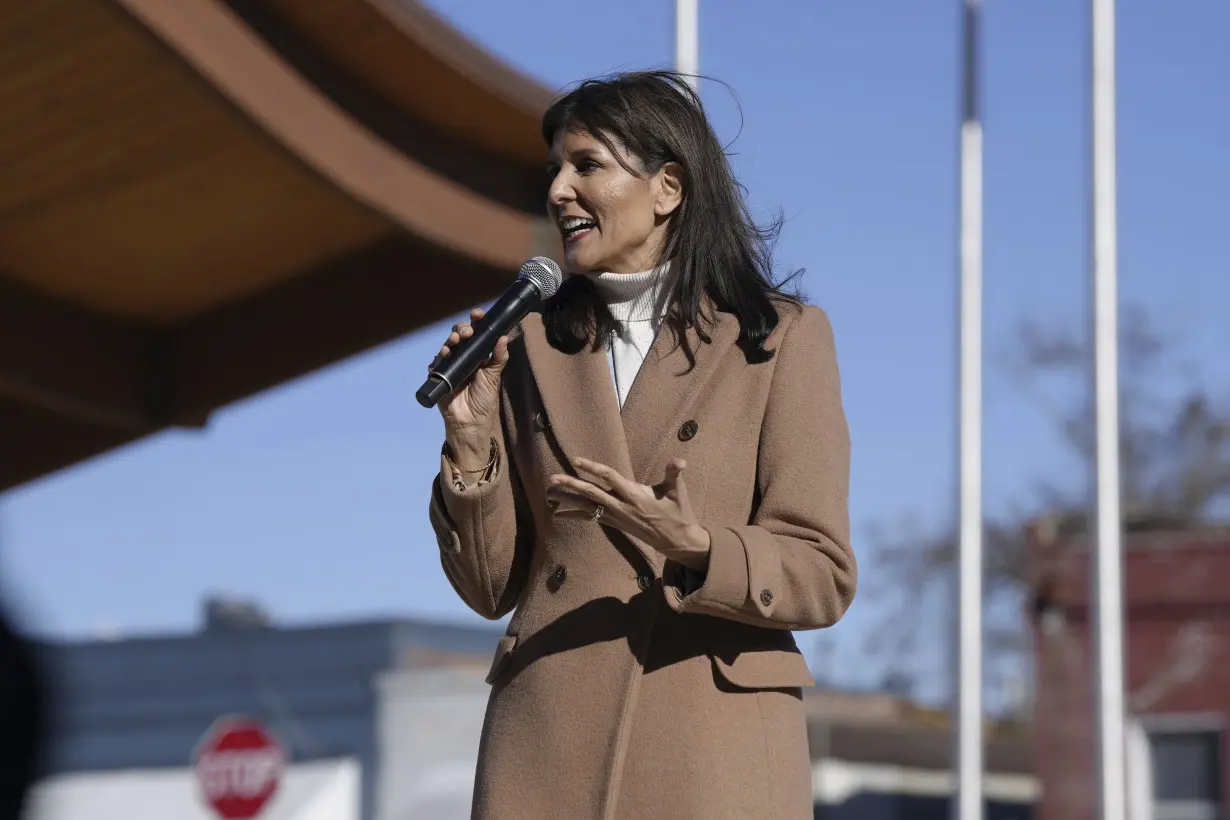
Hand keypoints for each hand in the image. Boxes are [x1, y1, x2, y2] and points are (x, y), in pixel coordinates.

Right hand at [433, 308, 507, 466]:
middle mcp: (463, 356)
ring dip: (450, 340)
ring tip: (455, 341)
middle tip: (467, 332)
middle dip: (462, 329)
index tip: (477, 314)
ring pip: (448, 345)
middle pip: (459, 335)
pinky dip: (439, 357)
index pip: (476, 332)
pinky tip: (444, 355)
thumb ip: (499, 357)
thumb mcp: (494, 376)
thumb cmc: (484, 399)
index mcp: (478, 353)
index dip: (476, 321)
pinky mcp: (439, 375)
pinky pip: (437, 363)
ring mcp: (450, 364)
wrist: (471, 422)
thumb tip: (504, 337)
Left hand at [547, 458, 711, 571]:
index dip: (592, 468)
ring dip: (568, 500)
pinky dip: (574, 515)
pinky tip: (558, 514)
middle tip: (552, 478)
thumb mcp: (677, 490)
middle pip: (591, 493)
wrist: (676, 540)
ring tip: (549, 494)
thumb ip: (674, 473)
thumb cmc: (678, 512)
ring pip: (587, 507)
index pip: (609, 477)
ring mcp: (617, 517)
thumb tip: (680, 461)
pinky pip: (591, 518)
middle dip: (571, 485)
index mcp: (635, 495)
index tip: (576, 460)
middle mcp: (621, 506)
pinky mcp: (615, 524)